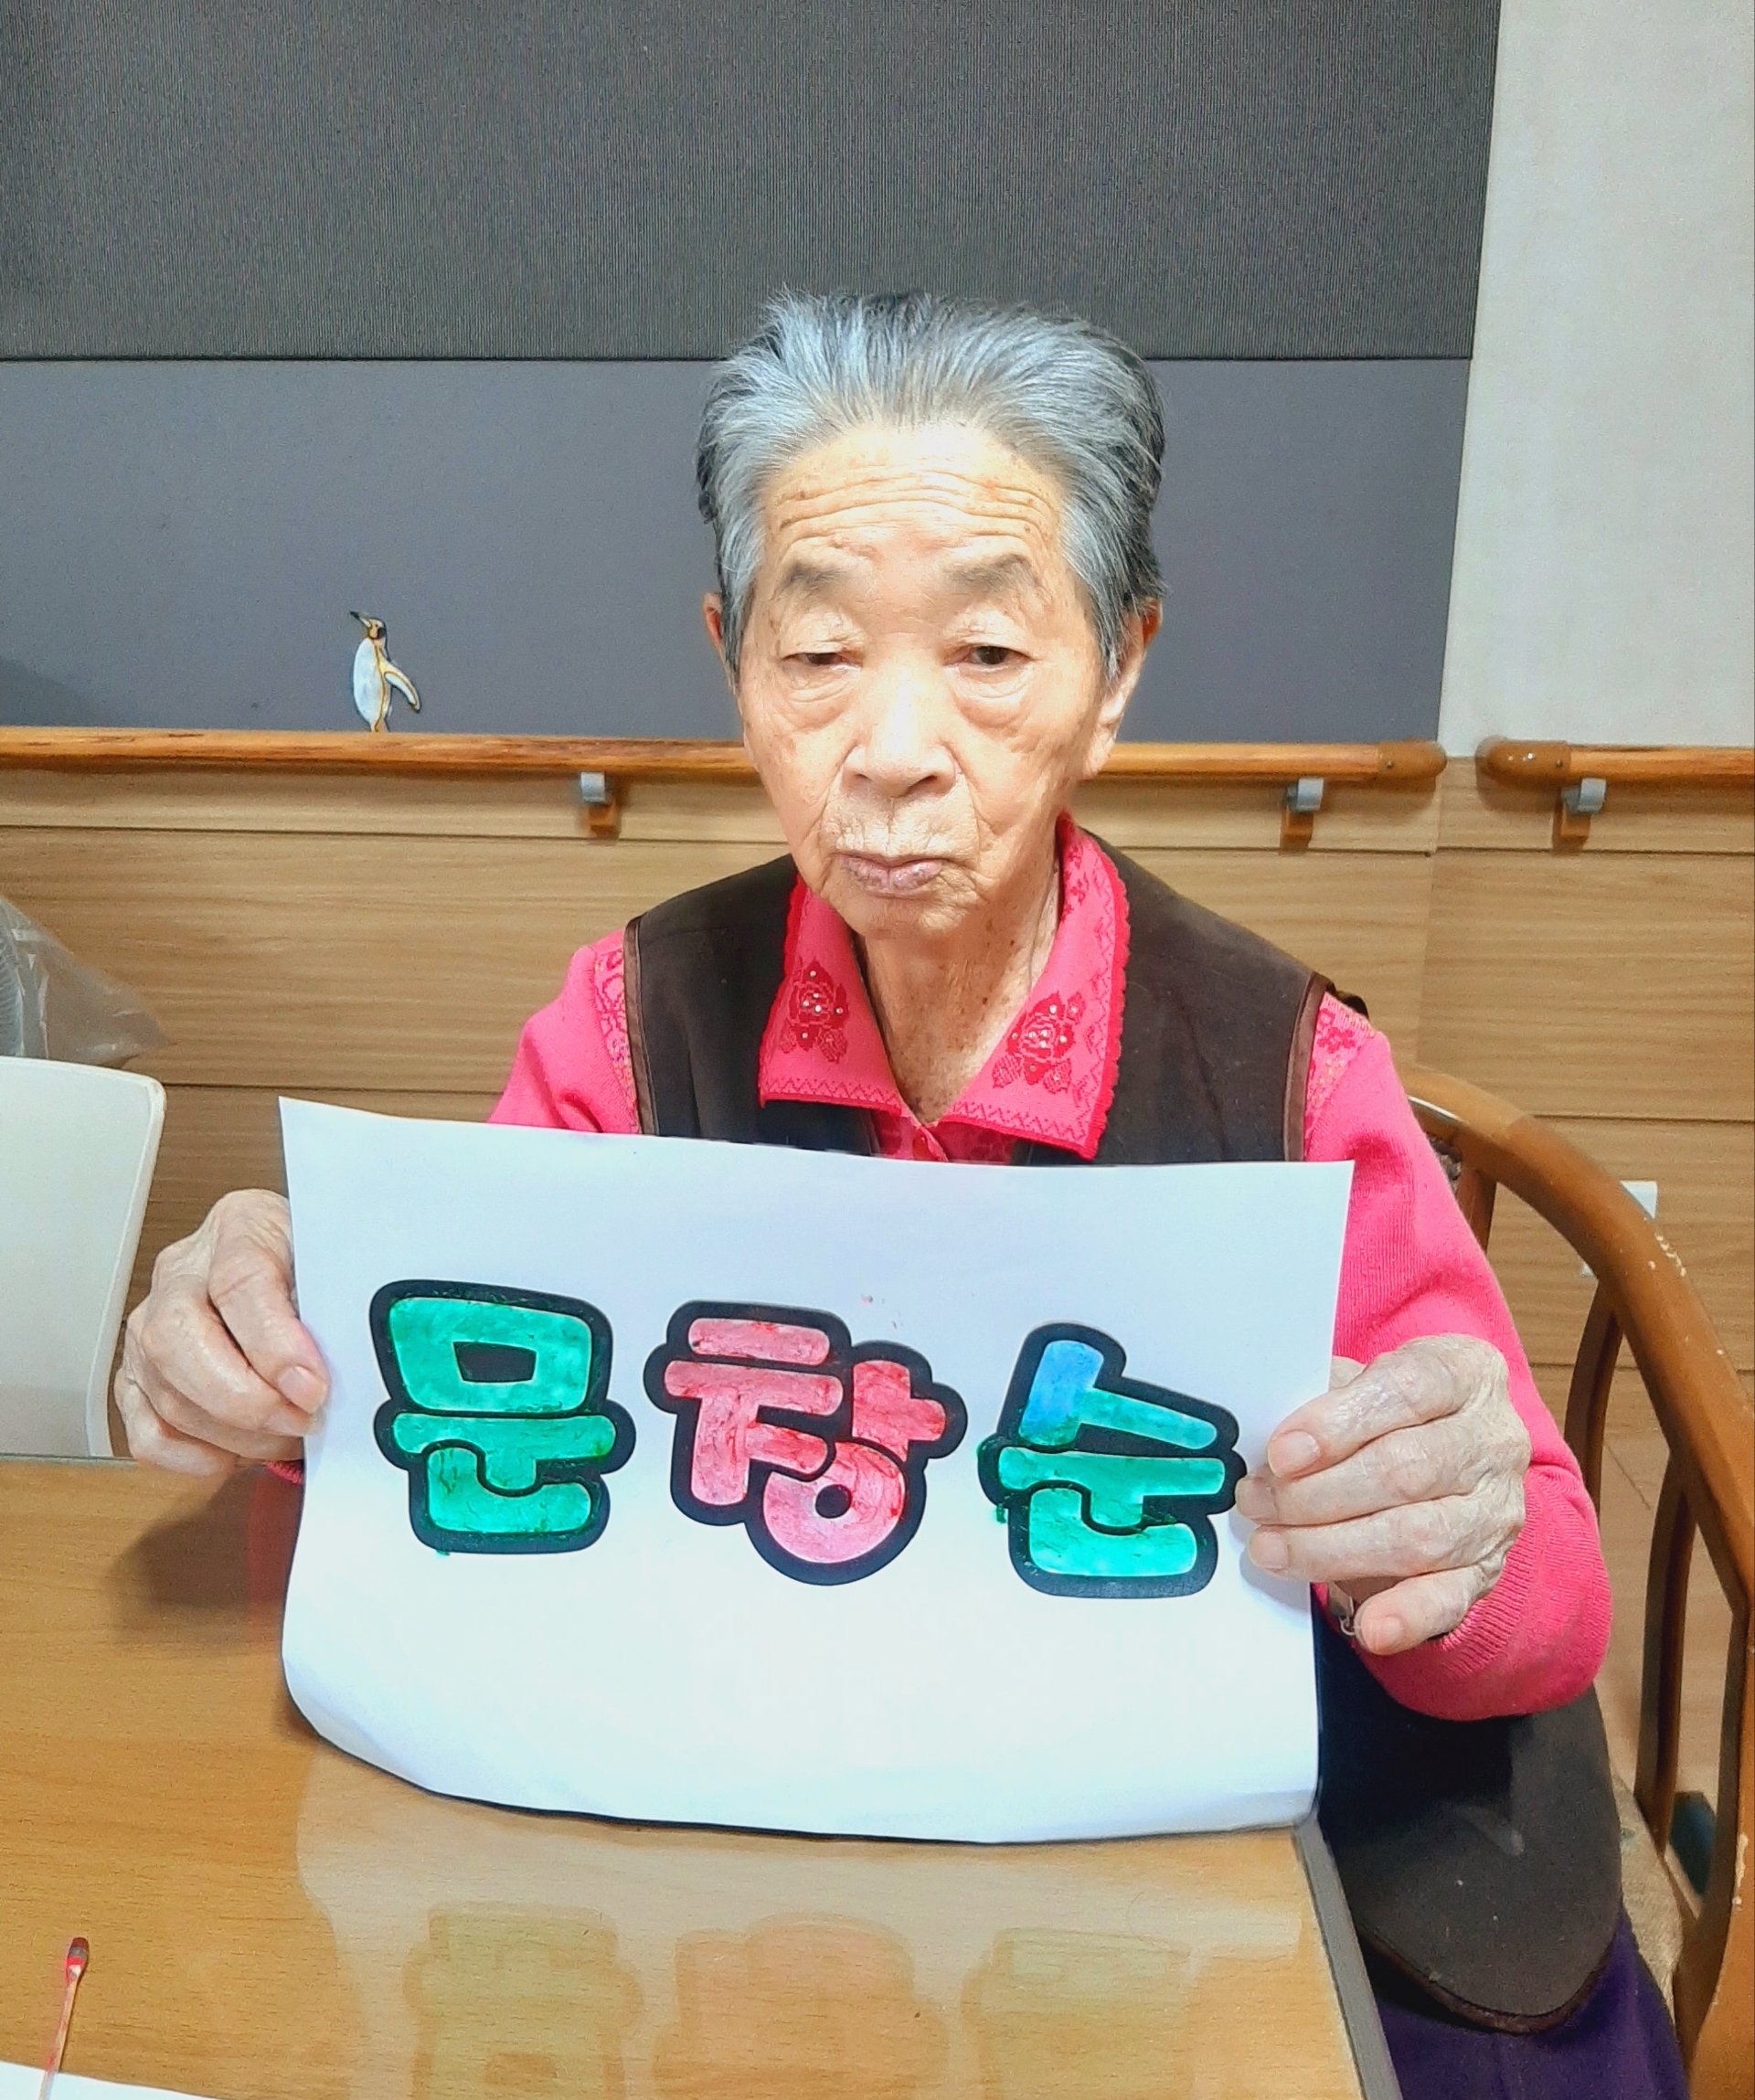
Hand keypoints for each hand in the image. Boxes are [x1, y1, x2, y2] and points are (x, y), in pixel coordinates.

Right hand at [114, 1190, 328, 1475]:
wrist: (292, 1268)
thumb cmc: (315, 1268)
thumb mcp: (337, 1267)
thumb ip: (335, 1308)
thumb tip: (325, 1376)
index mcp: (239, 1227)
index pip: (240, 1279)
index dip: (275, 1344)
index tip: (313, 1386)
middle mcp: (182, 1273)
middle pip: (178, 1337)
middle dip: (244, 1399)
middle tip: (302, 1420)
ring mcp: (148, 1326)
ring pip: (165, 1391)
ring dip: (233, 1433)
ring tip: (288, 1435)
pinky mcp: (137, 1377)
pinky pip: (145, 1432)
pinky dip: (191, 1456)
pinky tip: (237, 1453)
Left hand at [1235, 1335, 1529, 1655]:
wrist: (1450, 1452)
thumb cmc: (1389, 1409)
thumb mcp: (1362, 1381)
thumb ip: (1322, 1397)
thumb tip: (1265, 1436)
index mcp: (1465, 1373)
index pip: (1407, 1390)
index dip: (1338, 1423)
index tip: (1282, 1452)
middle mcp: (1493, 1439)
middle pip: (1406, 1470)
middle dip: (1317, 1493)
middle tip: (1256, 1502)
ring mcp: (1496, 1508)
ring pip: (1418, 1536)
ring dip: (1333, 1549)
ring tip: (1272, 1549)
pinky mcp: (1489, 1567)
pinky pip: (1453, 1597)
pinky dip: (1410, 1614)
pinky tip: (1371, 1627)